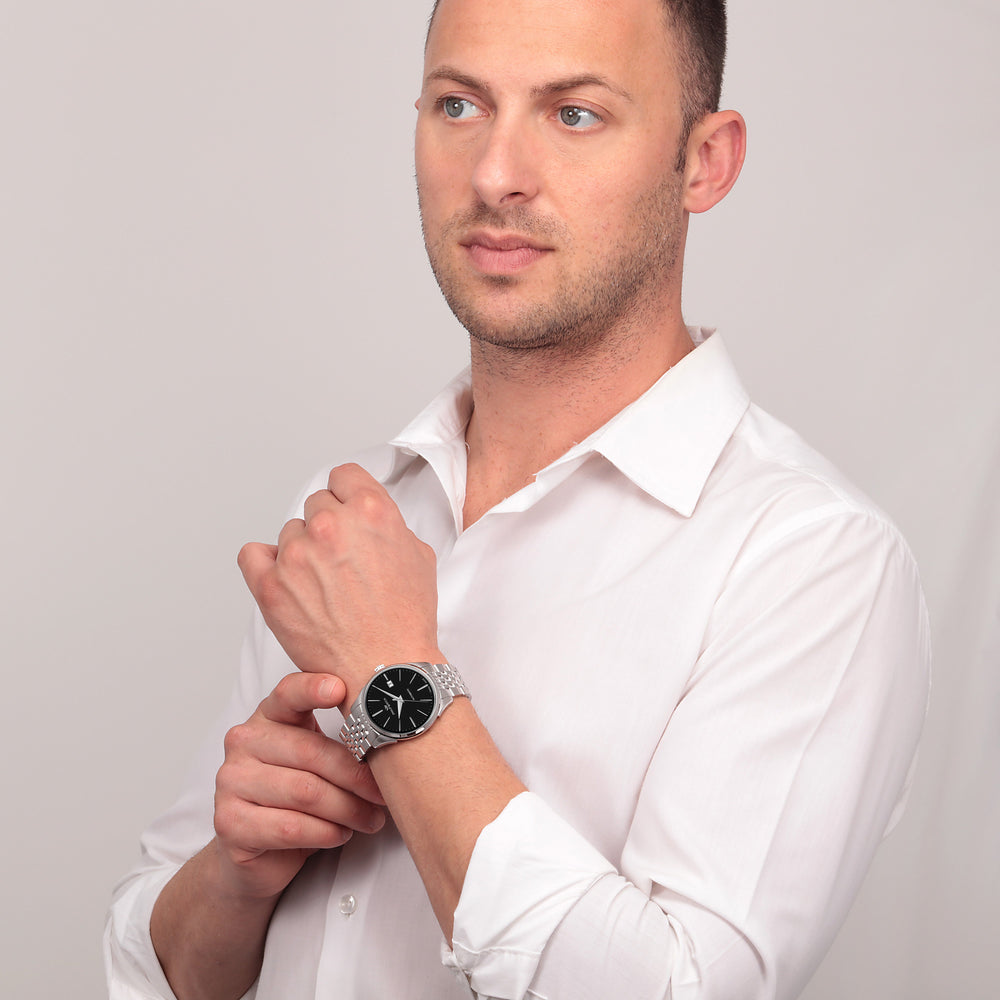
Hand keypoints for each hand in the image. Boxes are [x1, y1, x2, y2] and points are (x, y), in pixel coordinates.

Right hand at [213, 671, 386, 902]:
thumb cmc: (300, 796)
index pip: (288, 692)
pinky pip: (290, 827)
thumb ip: (344, 739)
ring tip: (370, 819)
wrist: (262, 852)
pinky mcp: (229, 822)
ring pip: (306, 792)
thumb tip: (394, 737)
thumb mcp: (321, 759)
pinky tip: (340, 834)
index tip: (340, 689)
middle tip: (383, 796)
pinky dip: (325, 833)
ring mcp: (231, 780)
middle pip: (311, 752)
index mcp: (269, 715)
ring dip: (348, 810)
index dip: (312, 688)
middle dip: (356, 777)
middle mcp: (245, 741)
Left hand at [237, 463, 443, 705]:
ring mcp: (297, 555)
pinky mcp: (271, 586)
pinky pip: (252, 554)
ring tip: (325, 585)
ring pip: (290, 531)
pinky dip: (265, 562)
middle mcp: (330, 525)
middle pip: (317, 503)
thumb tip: (366, 519)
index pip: (344, 476)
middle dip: (330, 526)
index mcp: (370, 510)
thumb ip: (388, 524)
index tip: (348, 512)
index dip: (349, 495)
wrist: (387, 670)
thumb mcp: (418, 554)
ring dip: (304, 550)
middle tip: (343, 560)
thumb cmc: (406, 620)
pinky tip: (284, 577)